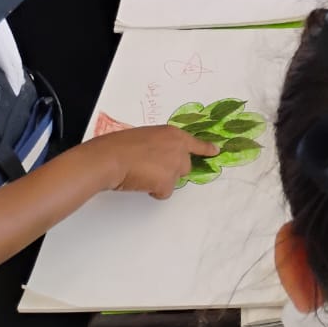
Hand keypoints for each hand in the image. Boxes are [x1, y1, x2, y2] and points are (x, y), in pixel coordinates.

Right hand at [84, 126, 218, 199]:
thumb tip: (158, 154)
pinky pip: (164, 192)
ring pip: (174, 180)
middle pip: (185, 166)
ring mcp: (175, 165)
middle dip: (171, 170)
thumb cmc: (120, 145)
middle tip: (151, 169)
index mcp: (172, 134)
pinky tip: (141, 183)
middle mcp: (179, 148)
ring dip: (160, 181)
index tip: (216, 151)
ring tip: (141, 174)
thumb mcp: (145, 136)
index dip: (206, 148)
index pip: (195, 142)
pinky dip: (154, 192)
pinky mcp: (168, 182)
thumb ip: (158, 144)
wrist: (111, 158)